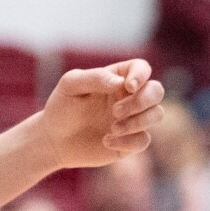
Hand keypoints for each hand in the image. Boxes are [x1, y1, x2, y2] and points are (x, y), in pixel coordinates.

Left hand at [35, 59, 163, 168]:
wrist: (53, 141)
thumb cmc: (61, 108)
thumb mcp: (70, 86)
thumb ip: (95, 78)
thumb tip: (121, 83)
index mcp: (118, 78)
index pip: (142, 68)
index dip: (141, 75)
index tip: (129, 87)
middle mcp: (130, 97)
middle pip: (156, 91)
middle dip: (142, 101)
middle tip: (115, 111)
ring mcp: (132, 119)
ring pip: (156, 114)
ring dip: (138, 122)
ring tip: (112, 128)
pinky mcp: (130, 142)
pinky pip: (144, 140)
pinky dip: (128, 141)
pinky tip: (106, 141)